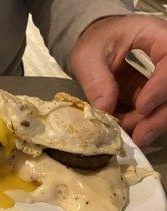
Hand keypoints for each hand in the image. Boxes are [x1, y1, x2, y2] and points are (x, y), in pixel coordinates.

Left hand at [71, 15, 166, 146]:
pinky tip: (127, 133)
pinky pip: (154, 114)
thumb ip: (96, 80)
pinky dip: (141, 126)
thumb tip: (104, 110)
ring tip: (127, 136)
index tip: (142, 106)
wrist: (97, 46)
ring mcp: (163, 80)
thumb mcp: (87, 56)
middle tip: (140, 136)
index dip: (162, 85)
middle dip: (160, 116)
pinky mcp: (155, 97)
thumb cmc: (95, 43)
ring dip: (150, 125)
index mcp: (158, 38)